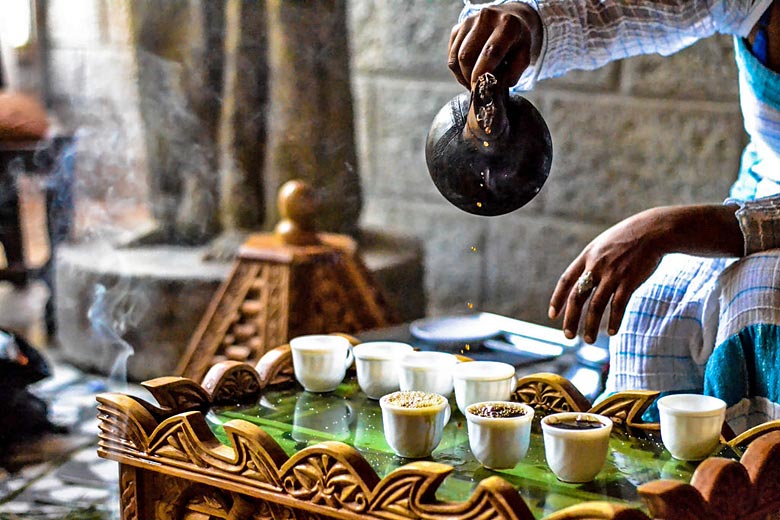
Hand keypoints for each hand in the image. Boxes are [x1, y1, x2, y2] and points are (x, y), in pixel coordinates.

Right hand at [448, 4, 541, 88]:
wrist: (510, 19)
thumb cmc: (518, 43)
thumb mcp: (525, 57)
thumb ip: (513, 73)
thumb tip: (494, 85)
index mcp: (508, 25)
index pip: (489, 52)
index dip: (481, 73)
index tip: (478, 89)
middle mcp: (486, 18)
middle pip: (467, 56)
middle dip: (469, 77)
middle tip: (478, 88)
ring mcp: (469, 21)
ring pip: (455, 57)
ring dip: (462, 75)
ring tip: (473, 81)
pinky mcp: (457, 27)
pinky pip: (451, 54)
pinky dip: (457, 68)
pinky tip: (468, 71)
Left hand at [548, 209, 670, 343]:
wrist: (653, 230)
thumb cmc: (628, 238)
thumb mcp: (603, 245)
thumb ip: (592, 262)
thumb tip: (583, 281)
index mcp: (587, 256)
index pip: (565, 280)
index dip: (557, 299)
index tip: (552, 315)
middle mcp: (596, 266)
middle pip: (578, 297)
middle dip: (571, 319)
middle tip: (568, 336)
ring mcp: (612, 274)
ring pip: (596, 306)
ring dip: (591, 326)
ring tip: (588, 341)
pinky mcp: (629, 280)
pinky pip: (618, 305)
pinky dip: (614, 320)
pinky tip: (612, 332)